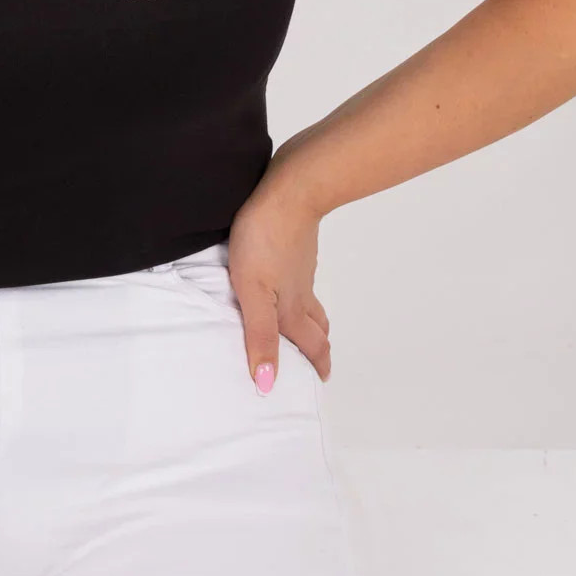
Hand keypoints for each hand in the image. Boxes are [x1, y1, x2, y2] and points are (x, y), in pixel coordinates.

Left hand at [226, 182, 331, 391]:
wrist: (290, 192)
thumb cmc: (265, 239)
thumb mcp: (253, 293)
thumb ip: (260, 336)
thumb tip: (268, 383)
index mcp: (290, 308)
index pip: (310, 343)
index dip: (317, 364)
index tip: (322, 379)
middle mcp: (300, 291)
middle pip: (317, 325)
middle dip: (319, 346)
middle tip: (319, 359)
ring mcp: (300, 268)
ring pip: (311, 301)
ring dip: (312, 320)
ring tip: (307, 328)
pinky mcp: (296, 248)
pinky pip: (302, 279)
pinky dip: (301, 293)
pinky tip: (288, 283)